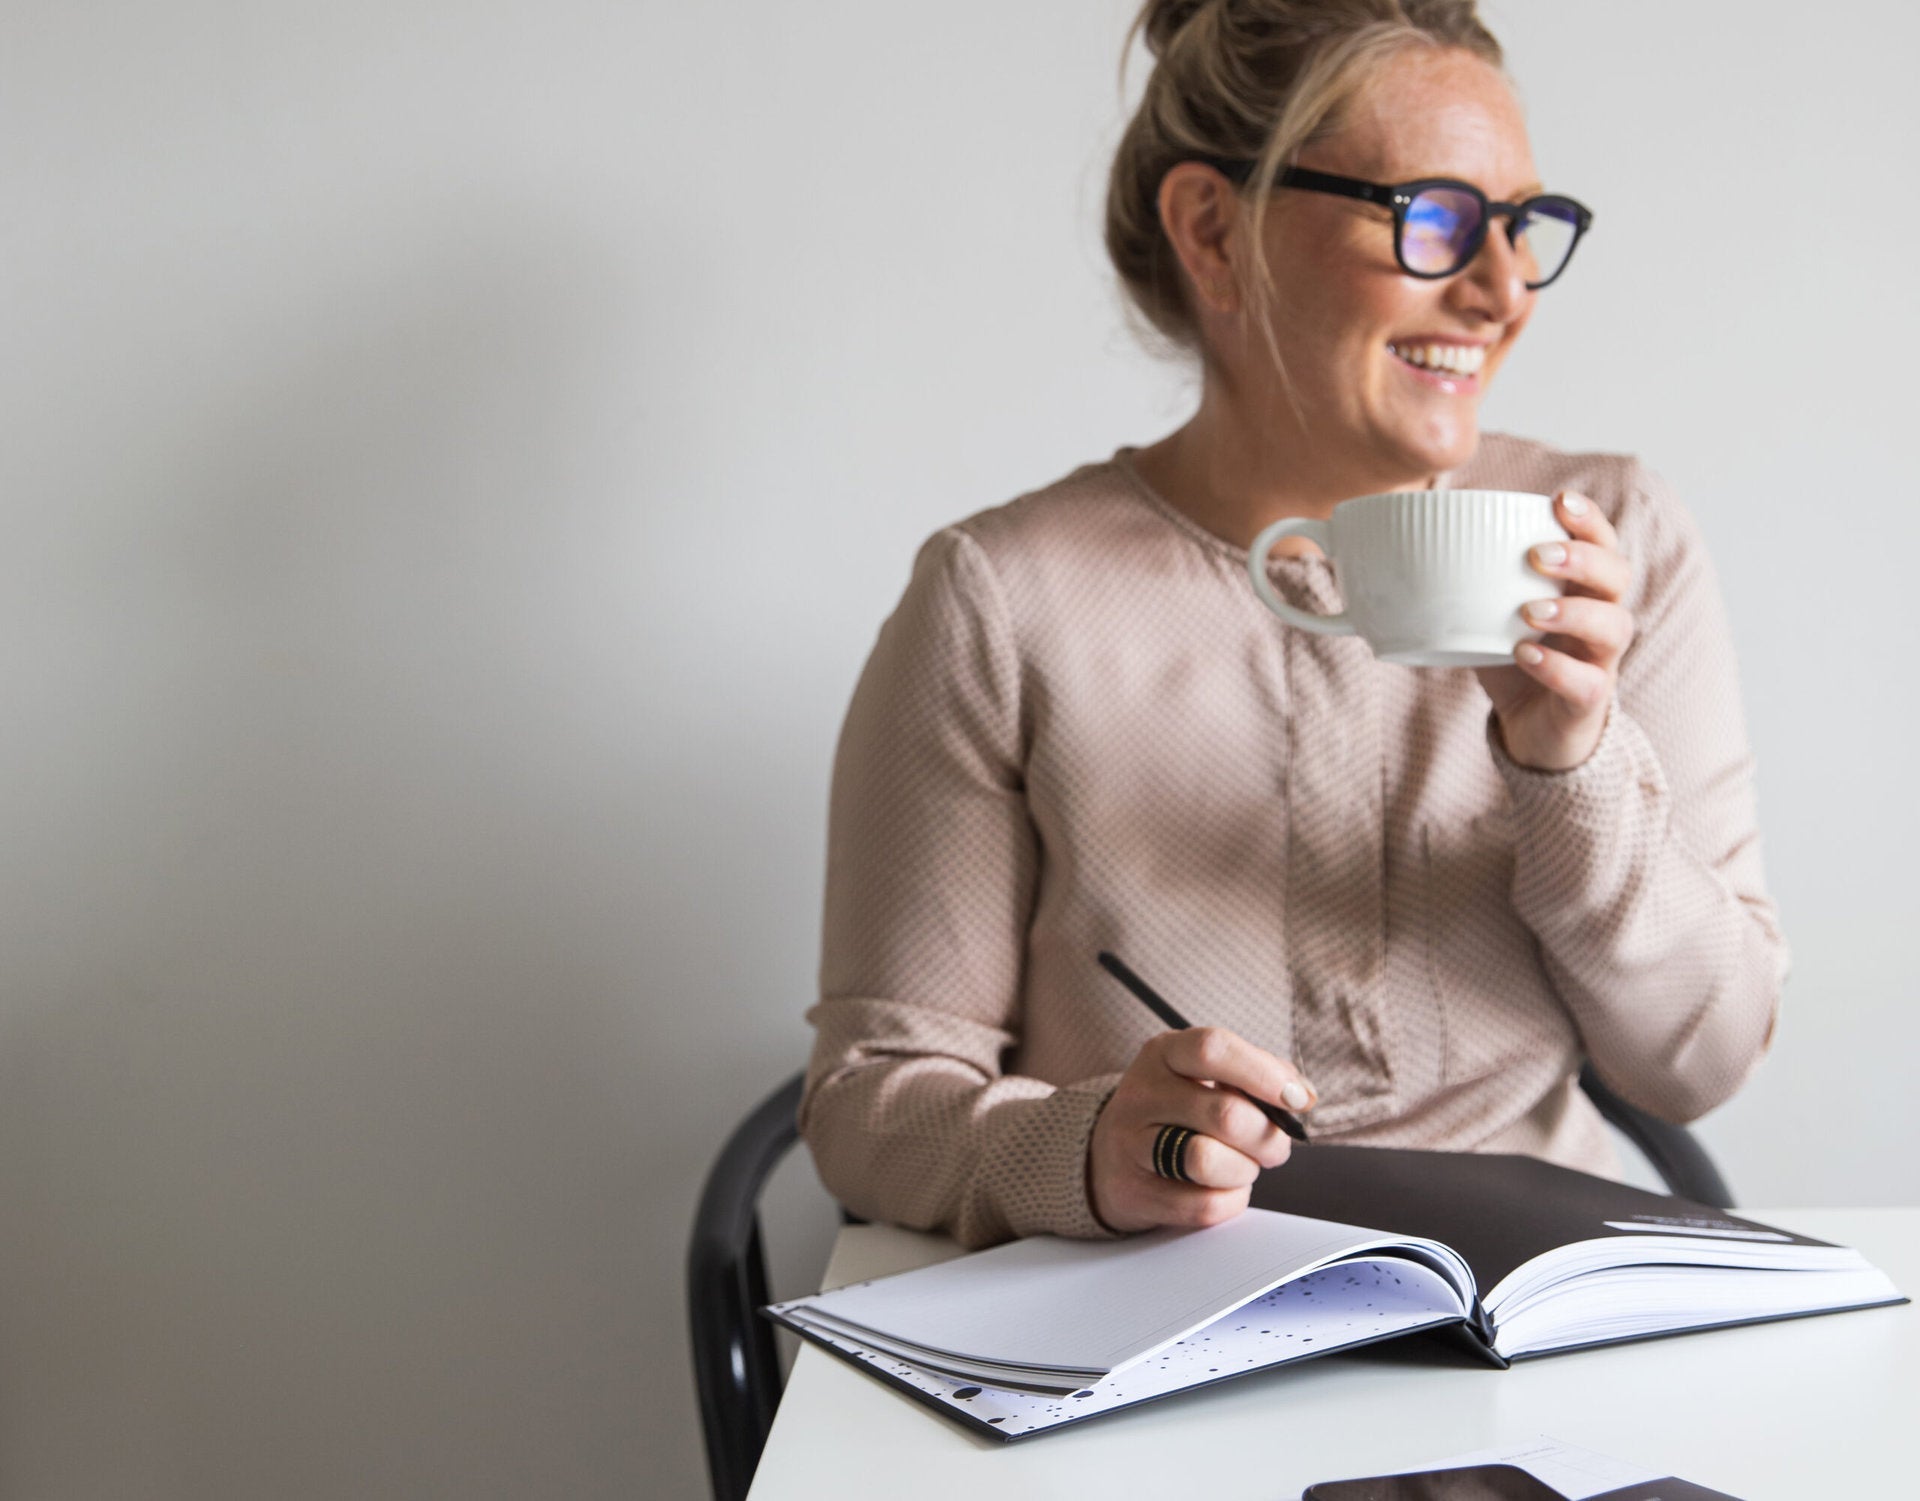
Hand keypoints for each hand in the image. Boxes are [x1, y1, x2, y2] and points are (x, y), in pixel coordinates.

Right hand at [1087, 1027, 1313, 1234]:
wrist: (1108, 1156)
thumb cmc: (1175, 1111)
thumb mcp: (1203, 1076)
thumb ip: (1255, 1074)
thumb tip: (1302, 1095)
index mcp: (1163, 1053)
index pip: (1213, 1049)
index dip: (1264, 1074)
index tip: (1298, 1099)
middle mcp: (1142, 1093)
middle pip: (1225, 1114)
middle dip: (1267, 1138)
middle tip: (1274, 1147)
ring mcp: (1131, 1144)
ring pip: (1208, 1161)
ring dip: (1244, 1170)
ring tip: (1242, 1165)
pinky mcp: (1135, 1192)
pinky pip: (1203, 1206)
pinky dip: (1229, 1201)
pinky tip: (1223, 1188)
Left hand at [1474, 490, 1635, 771]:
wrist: (1532, 731)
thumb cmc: (1514, 660)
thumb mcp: (1486, 617)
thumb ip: (1461, 584)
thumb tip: (1393, 547)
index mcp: (1580, 588)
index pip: (1601, 543)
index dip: (1588, 519)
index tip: (1560, 500)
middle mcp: (1600, 617)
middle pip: (1618, 575)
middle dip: (1583, 558)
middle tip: (1538, 555)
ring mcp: (1600, 660)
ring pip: (1614, 626)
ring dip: (1573, 612)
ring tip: (1530, 610)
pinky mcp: (1588, 702)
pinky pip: (1587, 682)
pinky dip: (1557, 668)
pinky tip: (1525, 655)